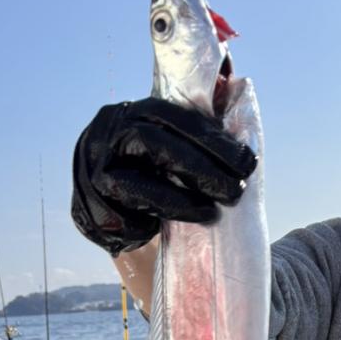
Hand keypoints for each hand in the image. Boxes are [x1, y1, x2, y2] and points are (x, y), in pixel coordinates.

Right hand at [71, 98, 256, 254]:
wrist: (103, 207)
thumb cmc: (146, 174)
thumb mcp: (164, 149)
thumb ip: (191, 139)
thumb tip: (243, 135)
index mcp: (132, 113)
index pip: (174, 117)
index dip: (213, 138)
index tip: (248, 162)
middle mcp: (108, 135)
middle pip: (157, 143)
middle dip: (202, 167)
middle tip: (236, 190)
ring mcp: (95, 170)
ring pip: (138, 181)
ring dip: (181, 199)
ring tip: (214, 212)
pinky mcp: (92, 206)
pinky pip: (127, 215)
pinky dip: (159, 219)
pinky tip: (183, 226)